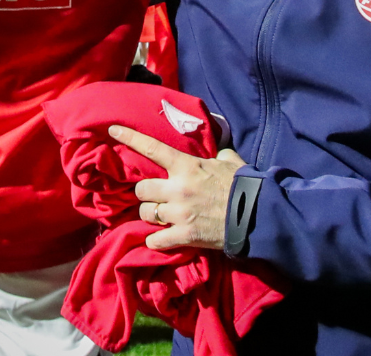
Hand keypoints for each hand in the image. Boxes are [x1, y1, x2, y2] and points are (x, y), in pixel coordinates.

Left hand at [108, 124, 245, 249]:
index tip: (113, 130)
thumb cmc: (243, 185)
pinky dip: (156, 241)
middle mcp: (177, 188)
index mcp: (186, 166)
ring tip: (160, 216)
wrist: (257, 216)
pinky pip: (156, 240)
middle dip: (145, 193)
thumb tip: (217, 151)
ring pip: (146, 213)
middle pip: (141, 189)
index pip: (152, 148)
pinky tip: (160, 239)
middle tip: (154, 196)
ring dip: (151, 215)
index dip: (130, 138)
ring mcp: (179, 213)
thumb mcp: (230, 162)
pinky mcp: (184, 236)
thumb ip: (218, 154)